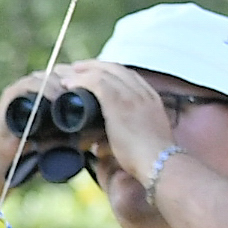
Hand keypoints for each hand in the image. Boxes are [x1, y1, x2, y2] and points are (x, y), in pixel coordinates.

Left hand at [65, 57, 175, 181]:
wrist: (159, 161)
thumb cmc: (149, 159)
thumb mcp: (140, 140)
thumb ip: (122, 137)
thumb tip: (99, 147)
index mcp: (151, 99)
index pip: (129, 76)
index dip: (110, 72)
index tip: (94, 75)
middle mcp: (143, 93)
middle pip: (116, 69)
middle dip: (95, 66)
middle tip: (76, 68)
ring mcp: (132, 96)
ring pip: (105, 72)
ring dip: (83, 71)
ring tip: (67, 75)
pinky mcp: (119, 102)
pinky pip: (97, 82)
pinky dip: (81, 81)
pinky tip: (68, 84)